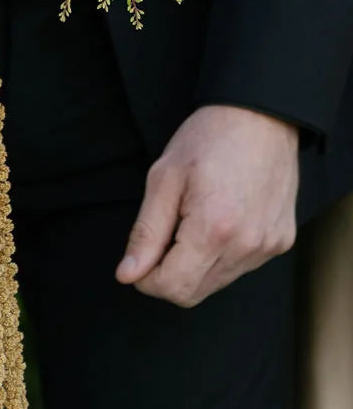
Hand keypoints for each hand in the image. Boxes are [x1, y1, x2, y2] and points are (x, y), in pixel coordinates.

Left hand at [116, 104, 299, 306]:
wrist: (261, 115)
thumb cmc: (208, 139)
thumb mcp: (163, 179)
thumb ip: (145, 234)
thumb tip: (128, 275)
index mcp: (213, 230)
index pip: (173, 288)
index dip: (146, 280)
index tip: (139, 260)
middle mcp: (246, 245)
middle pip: (194, 293)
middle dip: (168, 275)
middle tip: (163, 235)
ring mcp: (268, 245)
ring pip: (216, 283)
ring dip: (195, 265)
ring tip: (193, 220)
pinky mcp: (281, 241)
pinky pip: (240, 266)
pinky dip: (221, 255)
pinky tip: (219, 220)